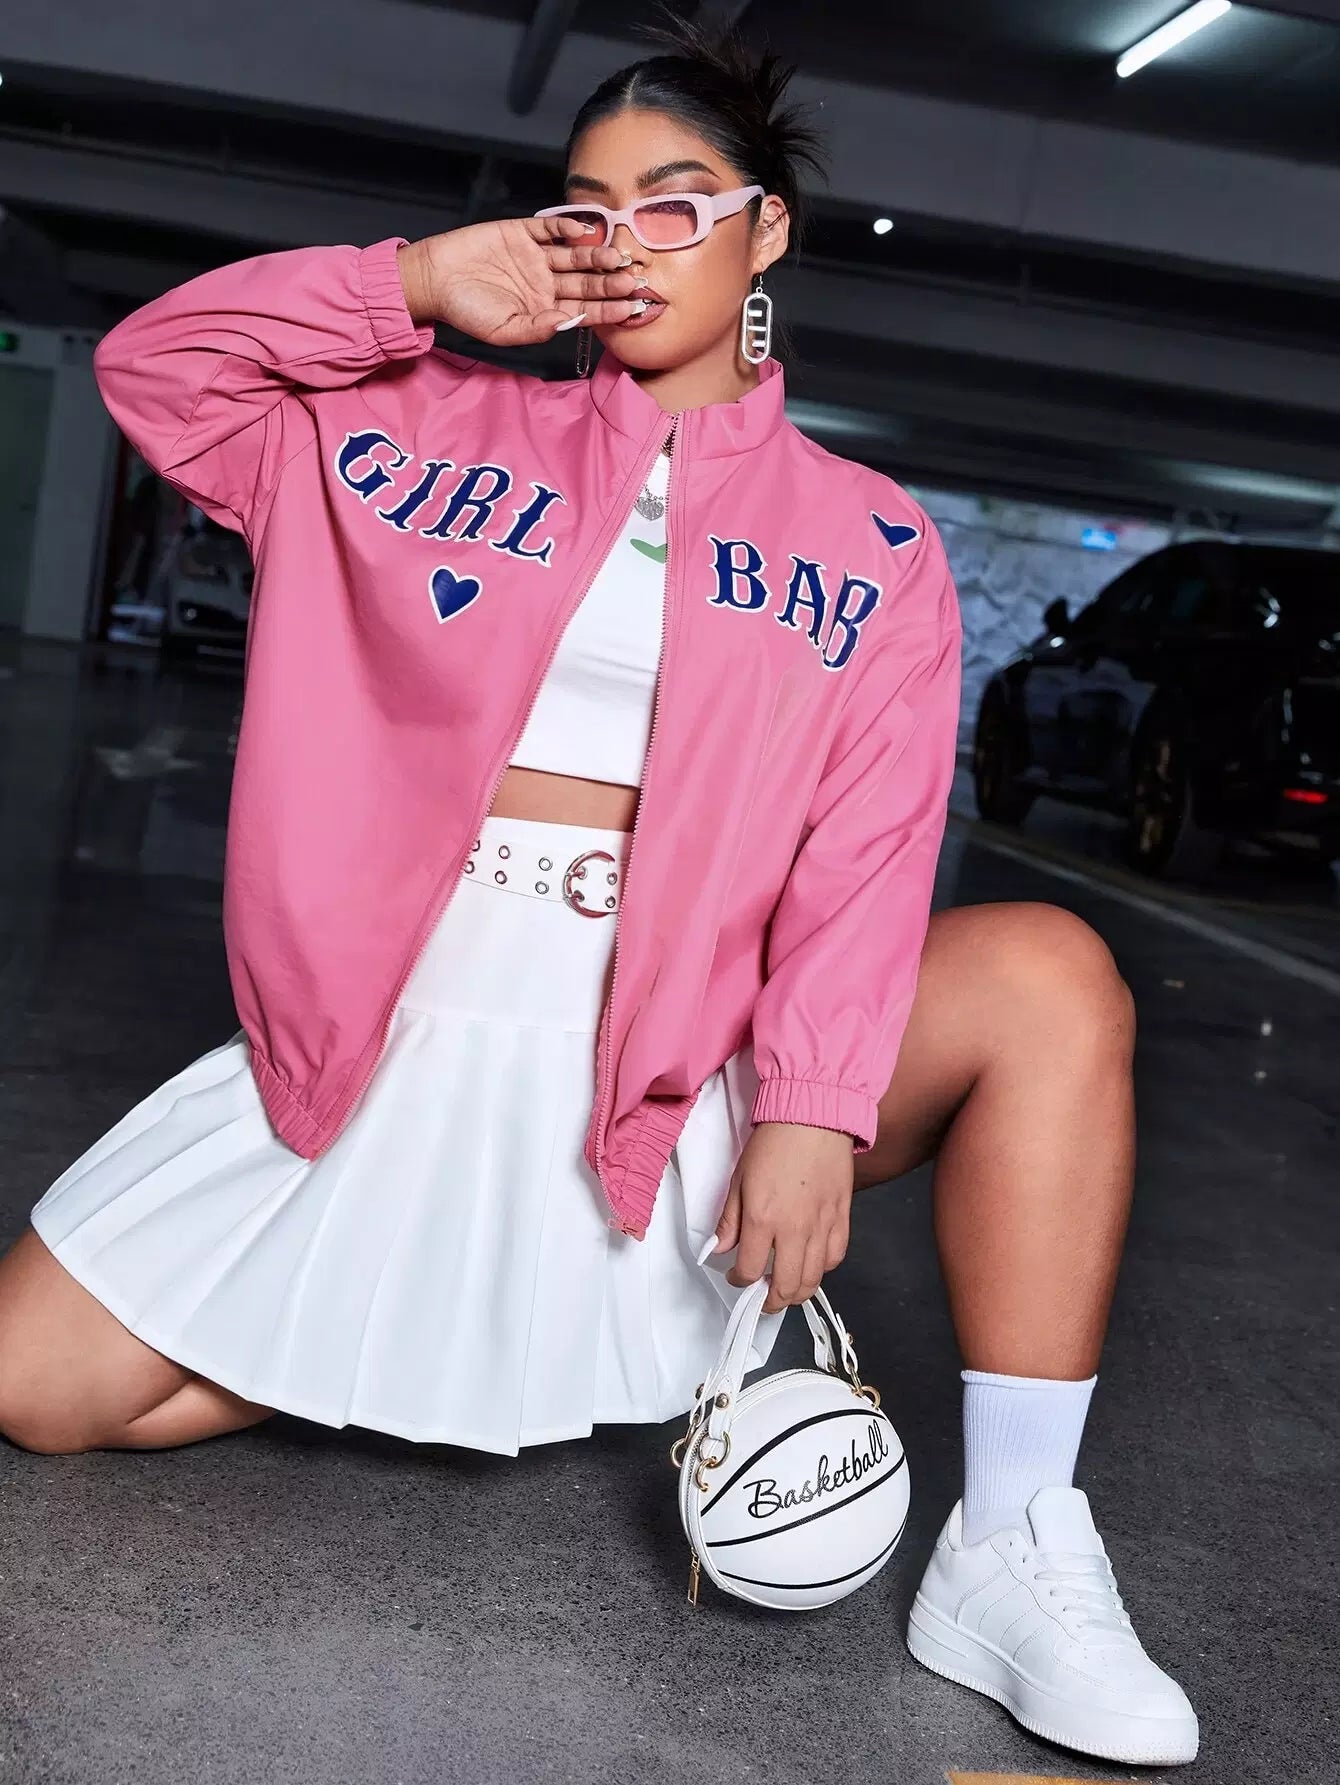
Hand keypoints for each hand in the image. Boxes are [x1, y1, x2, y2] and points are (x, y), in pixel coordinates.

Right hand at [397, 220, 645, 347]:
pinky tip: (583, 230)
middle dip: (610, 282)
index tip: (632, 309)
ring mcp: (536, 256)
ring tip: (617, 256)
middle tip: (633, 279)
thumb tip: (566, 324)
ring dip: (596, 255)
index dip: (608, 310)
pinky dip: (566, 227)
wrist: (435, 279)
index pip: (585, 311)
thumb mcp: (502, 330)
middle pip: (586, 282)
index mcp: (545, 309)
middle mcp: (546, 283)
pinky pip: (549, 228)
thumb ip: (536, 329)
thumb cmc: (465, 311)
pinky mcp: (521, 232)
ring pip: (574, 256)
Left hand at [713, 1123, 853, 1313]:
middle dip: (770, 1302)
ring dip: (797, 1293)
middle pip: (785, 1287)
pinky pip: (835, 1257)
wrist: (813, 1117)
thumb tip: (720, 1249)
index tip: (736, 1277)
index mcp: (762, 1220)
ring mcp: (822, 1226)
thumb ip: (729, 1220)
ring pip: (812, 1280)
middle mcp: (793, 1230)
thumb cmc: (772, 1144)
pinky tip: (811, 1264)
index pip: (749, 1270)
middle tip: (762, 1300)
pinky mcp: (842, 1218)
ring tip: (786, 1290)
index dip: (739, 1281)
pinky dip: (822, 1269)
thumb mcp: (739, 1179)